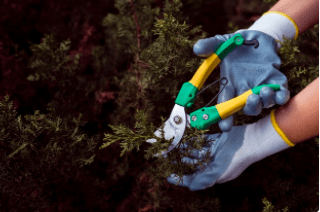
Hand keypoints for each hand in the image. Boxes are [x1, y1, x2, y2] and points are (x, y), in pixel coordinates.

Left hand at [167, 113, 290, 190]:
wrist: (251, 140)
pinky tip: (183, 139)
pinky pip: (200, 142)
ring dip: (184, 151)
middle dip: (180, 162)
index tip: (168, 176)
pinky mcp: (215, 141)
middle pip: (192, 165)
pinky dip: (192, 141)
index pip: (194, 179)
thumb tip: (191, 188)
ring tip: (172, 148)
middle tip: (167, 158)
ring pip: (195, 153)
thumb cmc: (237, 159)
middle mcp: (212, 164)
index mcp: (213, 174)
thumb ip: (205, 179)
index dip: (181, 178)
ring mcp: (214, 152)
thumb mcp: (220, 171)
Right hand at [193, 30, 289, 131]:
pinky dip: (281, 96)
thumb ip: (210, 45)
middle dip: (249, 108)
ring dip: (264, 101)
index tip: (225, 127)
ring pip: (264, 103)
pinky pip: (281, 94)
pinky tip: (278, 91)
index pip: (225, 104)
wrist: (258, 36)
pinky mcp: (276, 79)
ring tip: (263, 90)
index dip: (224, 117)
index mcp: (230, 83)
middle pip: (246, 107)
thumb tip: (197, 48)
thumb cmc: (237, 43)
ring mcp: (261, 85)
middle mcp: (245, 88)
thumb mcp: (221, 42)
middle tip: (250, 99)